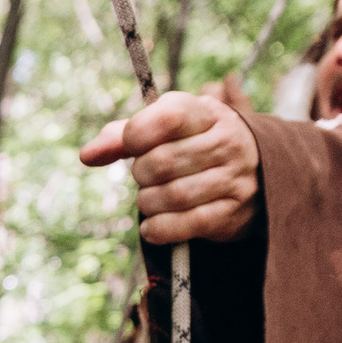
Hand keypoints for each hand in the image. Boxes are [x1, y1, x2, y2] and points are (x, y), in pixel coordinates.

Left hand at [79, 92, 259, 243]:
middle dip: (141, 174)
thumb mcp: (166, 129)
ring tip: (151, 198)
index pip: (166, 118)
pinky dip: (158, 229)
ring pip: (171, 196)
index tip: (131, 144)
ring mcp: (234, 178)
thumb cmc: (194, 145)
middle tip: (146, 176)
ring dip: (148, 202)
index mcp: (207, 113)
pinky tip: (152, 225)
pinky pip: (185, 225)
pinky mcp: (232, 213)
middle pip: (161, 163)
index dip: (135, 135)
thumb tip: (87, 155)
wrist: (254, 172)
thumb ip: (123, 137)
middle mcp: (227, 142)